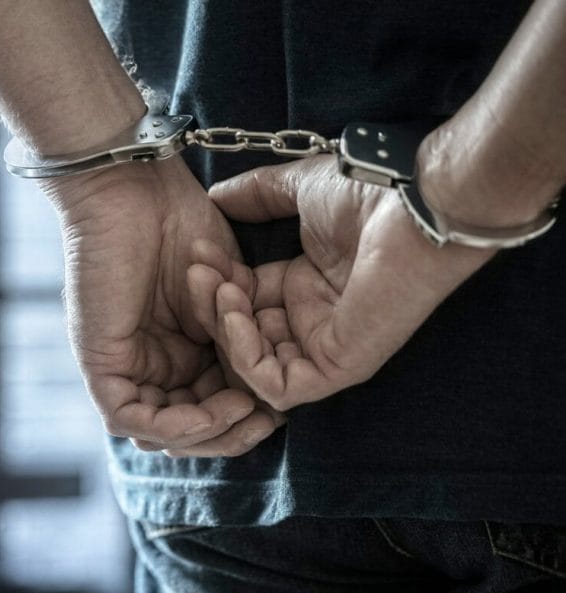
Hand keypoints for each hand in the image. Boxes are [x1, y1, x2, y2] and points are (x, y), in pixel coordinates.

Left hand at [41, 156, 280, 454]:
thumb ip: (238, 339)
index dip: (245, 417)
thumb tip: (265, 392)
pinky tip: (215, 406)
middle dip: (231, 433)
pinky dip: (175, 424)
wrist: (138, 188)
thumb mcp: (226, 295)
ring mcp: (121, 366)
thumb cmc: (181, 225)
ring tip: (245, 409)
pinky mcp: (99, 363)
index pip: (208, 407)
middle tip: (267, 419)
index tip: (282, 406)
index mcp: (177, 351)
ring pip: (159, 432)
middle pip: (185, 430)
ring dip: (209, 432)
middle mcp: (147, 365)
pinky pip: (130, 417)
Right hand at [189, 156, 494, 410]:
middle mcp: (313, 320)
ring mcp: (326, 347)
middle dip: (211, 306)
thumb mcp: (298, 189)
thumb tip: (215, 197)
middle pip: (242, 335)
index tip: (198, 253)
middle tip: (198, 272)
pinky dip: (246, 357)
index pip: (244, 301)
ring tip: (220, 289)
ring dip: (224, 330)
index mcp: (306, 286)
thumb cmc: (370, 195)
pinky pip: (278, 386)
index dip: (215, 282)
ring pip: (254, 366)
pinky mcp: (338, 367)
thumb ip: (256, 195)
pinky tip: (237, 313)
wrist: (412, 204)